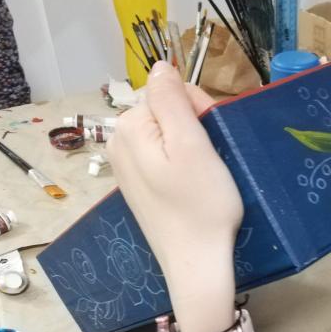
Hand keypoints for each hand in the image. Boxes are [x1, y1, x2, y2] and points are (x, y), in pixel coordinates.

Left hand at [108, 61, 242, 331]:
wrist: (196, 264)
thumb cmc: (202, 205)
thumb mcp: (192, 145)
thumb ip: (173, 100)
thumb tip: (160, 66)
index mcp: (130, 128)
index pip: (169, 91)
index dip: (198, 109)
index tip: (211, 140)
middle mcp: (119, 143)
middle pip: (166, 112)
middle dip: (193, 127)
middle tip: (210, 161)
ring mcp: (126, 168)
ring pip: (167, 135)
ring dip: (191, 147)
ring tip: (204, 176)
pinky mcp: (139, 187)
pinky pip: (163, 158)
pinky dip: (182, 165)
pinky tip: (192, 187)